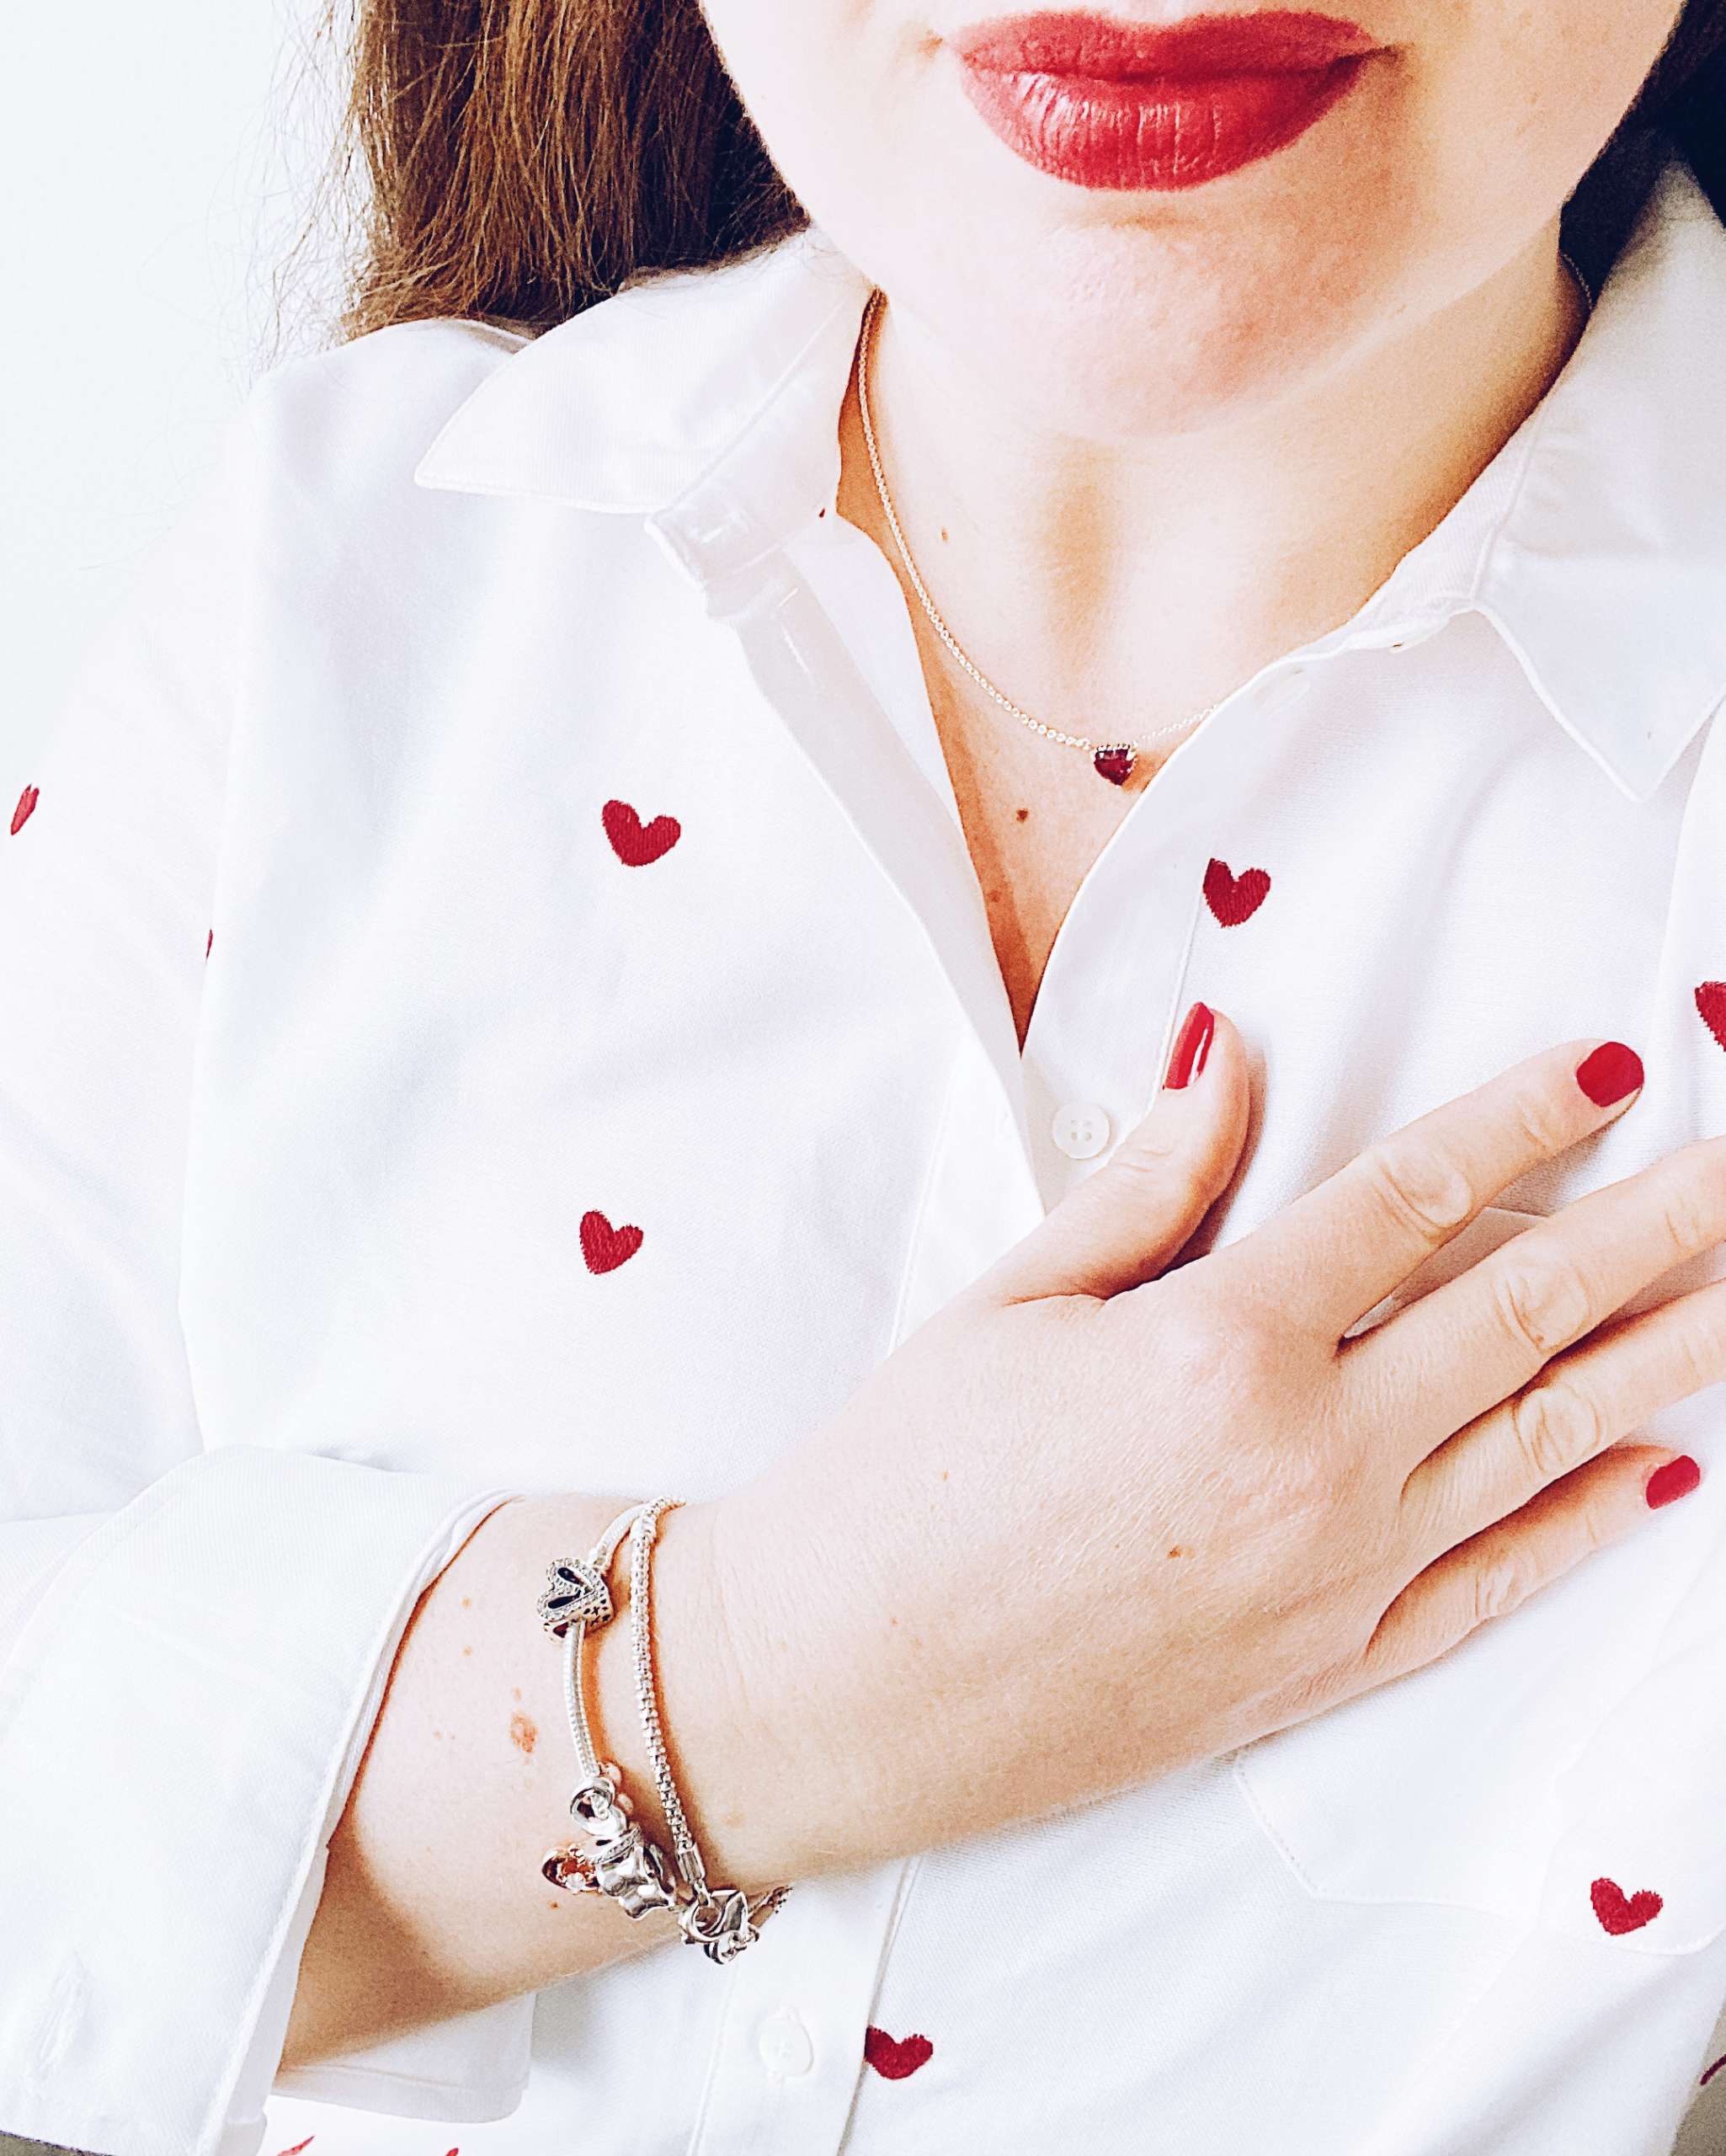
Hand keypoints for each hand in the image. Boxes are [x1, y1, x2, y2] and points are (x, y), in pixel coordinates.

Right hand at [711, 1012, 1725, 1873]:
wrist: (833, 1691)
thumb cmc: (898, 1483)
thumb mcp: (1009, 1302)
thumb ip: (1147, 1181)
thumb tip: (1229, 1052)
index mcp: (1221, 1342)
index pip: (1413, 1197)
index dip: (1523, 1121)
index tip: (1612, 1069)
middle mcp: (1309, 1458)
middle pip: (1521, 1316)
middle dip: (1650, 1229)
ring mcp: (1333, 1574)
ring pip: (1540, 1445)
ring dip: (1655, 1359)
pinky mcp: (1323, 1667)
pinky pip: (1492, 1584)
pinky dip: (1583, 1523)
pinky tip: (1655, 1471)